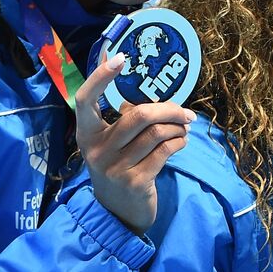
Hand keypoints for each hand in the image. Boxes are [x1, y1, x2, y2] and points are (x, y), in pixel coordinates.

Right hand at [75, 52, 192, 233]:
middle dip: (170, 110)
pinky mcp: (135, 180)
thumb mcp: (113, 146)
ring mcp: (115, 167)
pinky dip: (179, 141)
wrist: (120, 214)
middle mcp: (97, 150)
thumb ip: (125, 121)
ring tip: (185, 128)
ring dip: (178, 127)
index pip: (85, 99)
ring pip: (156, 133)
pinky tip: (182, 141)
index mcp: (87, 135)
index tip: (120, 57)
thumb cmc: (120, 169)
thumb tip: (150, 94)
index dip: (100, 76)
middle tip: (187, 112)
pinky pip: (165, 150)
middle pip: (139, 115)